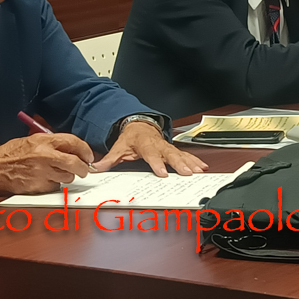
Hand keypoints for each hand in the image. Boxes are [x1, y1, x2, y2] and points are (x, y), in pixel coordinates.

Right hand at [0, 133, 93, 195]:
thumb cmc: (14, 152)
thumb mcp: (34, 139)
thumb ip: (54, 142)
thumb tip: (75, 148)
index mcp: (44, 141)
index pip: (73, 142)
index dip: (85, 150)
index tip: (89, 156)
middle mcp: (44, 156)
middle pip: (75, 163)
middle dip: (84, 168)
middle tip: (85, 169)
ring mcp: (41, 172)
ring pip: (68, 177)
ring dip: (68, 176)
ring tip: (58, 173)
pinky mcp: (38, 186)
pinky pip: (56, 187)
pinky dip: (55, 185)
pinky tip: (46, 179)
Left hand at [93, 122, 208, 176]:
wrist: (140, 126)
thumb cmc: (131, 139)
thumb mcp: (119, 147)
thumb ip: (109, 159)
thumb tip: (96, 168)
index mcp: (145, 144)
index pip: (151, 154)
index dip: (157, 163)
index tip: (163, 173)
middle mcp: (159, 145)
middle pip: (170, 154)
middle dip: (179, 163)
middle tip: (186, 173)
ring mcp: (167, 147)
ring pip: (181, 154)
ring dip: (190, 162)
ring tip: (198, 171)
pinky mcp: (173, 150)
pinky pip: (186, 155)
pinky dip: (195, 160)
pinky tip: (202, 167)